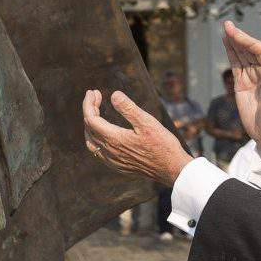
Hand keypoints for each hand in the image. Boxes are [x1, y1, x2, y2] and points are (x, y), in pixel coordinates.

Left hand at [81, 88, 195, 183]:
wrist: (172, 169)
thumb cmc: (162, 145)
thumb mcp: (147, 122)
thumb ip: (128, 108)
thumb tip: (114, 95)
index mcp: (114, 139)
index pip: (91, 119)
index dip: (88, 103)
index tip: (92, 91)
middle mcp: (110, 151)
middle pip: (89, 128)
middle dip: (90, 110)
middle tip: (96, 96)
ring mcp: (113, 161)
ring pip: (91, 142)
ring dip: (90, 126)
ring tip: (96, 112)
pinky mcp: (118, 167)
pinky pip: (99, 152)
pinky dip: (96, 139)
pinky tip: (104, 134)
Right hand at [222, 21, 260, 157]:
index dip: (249, 42)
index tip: (236, 34)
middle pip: (251, 51)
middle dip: (240, 38)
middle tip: (227, 26)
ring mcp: (253, 77)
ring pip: (243, 55)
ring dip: (235, 42)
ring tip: (225, 29)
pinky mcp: (243, 85)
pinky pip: (236, 65)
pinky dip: (231, 54)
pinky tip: (227, 43)